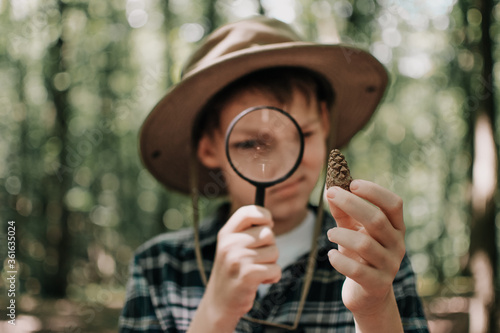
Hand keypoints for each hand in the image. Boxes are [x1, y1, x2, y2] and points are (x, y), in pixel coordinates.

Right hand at [203, 205, 280, 324]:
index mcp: (226, 233)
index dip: (264, 215)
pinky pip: (276, 269)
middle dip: (269, 247)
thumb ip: (247, 232)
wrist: (219, 303)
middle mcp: (230, 244)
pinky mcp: (248, 275)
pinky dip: (273, 277)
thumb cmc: (232, 271)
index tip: (268, 224)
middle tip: (256, 259)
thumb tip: (270, 221)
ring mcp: (238, 259)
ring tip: (255, 271)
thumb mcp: (232, 247)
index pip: (249, 212)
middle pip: (268, 233)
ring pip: (274, 252)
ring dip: (271, 263)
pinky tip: (259, 282)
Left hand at [326, 180, 405, 317]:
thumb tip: (330, 190)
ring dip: (341, 234)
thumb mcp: (352, 230)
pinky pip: (356, 270)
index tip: (352, 183)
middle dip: (352, 204)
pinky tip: (331, 255)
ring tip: (329, 233)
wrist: (367, 295)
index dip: (374, 191)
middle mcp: (397, 245)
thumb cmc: (359, 255)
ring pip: (365, 244)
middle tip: (331, 194)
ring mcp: (389, 266)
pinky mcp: (377, 284)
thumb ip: (342, 212)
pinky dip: (339, 260)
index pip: (393, 204)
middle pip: (377, 220)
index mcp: (396, 228)